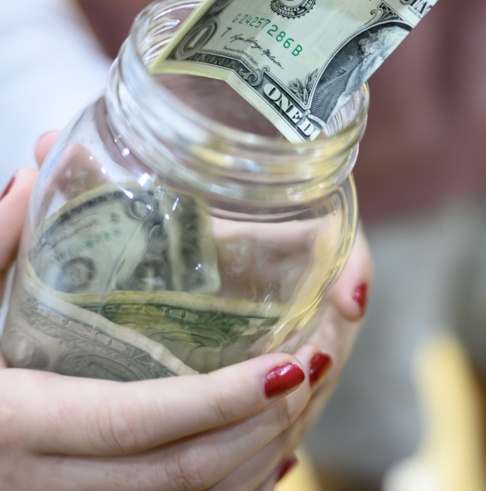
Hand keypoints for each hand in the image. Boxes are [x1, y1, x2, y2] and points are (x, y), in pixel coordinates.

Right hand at [0, 134, 373, 490]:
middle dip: (260, 425)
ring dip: (257, 455)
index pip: (137, 421)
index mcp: (16, 422)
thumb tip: (36, 170)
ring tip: (304, 395)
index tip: (287, 365)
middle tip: (313, 366)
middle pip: (181, 472)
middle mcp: (46, 483)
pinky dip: (231, 483)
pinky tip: (265, 444)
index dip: (221, 400)